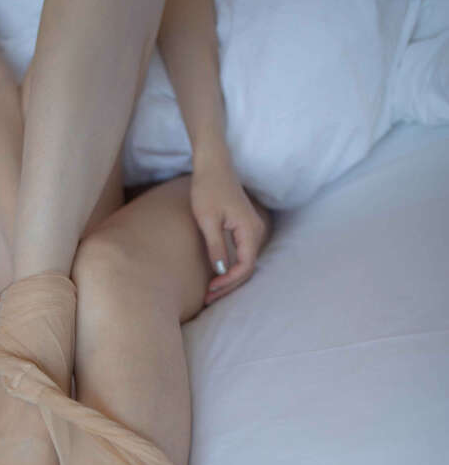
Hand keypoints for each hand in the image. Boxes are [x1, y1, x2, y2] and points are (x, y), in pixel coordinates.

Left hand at [190, 162, 269, 306]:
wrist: (212, 165)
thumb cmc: (207, 188)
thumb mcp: (207, 220)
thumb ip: (216, 247)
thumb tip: (221, 271)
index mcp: (250, 229)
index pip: (245, 266)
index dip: (229, 282)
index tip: (210, 290)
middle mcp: (257, 230)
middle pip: (247, 268)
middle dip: (229, 285)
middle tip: (207, 298)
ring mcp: (252, 229)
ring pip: (245, 262)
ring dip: (229, 278)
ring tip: (210, 291)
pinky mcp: (245, 227)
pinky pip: (242, 253)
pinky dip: (230, 266)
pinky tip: (215, 274)